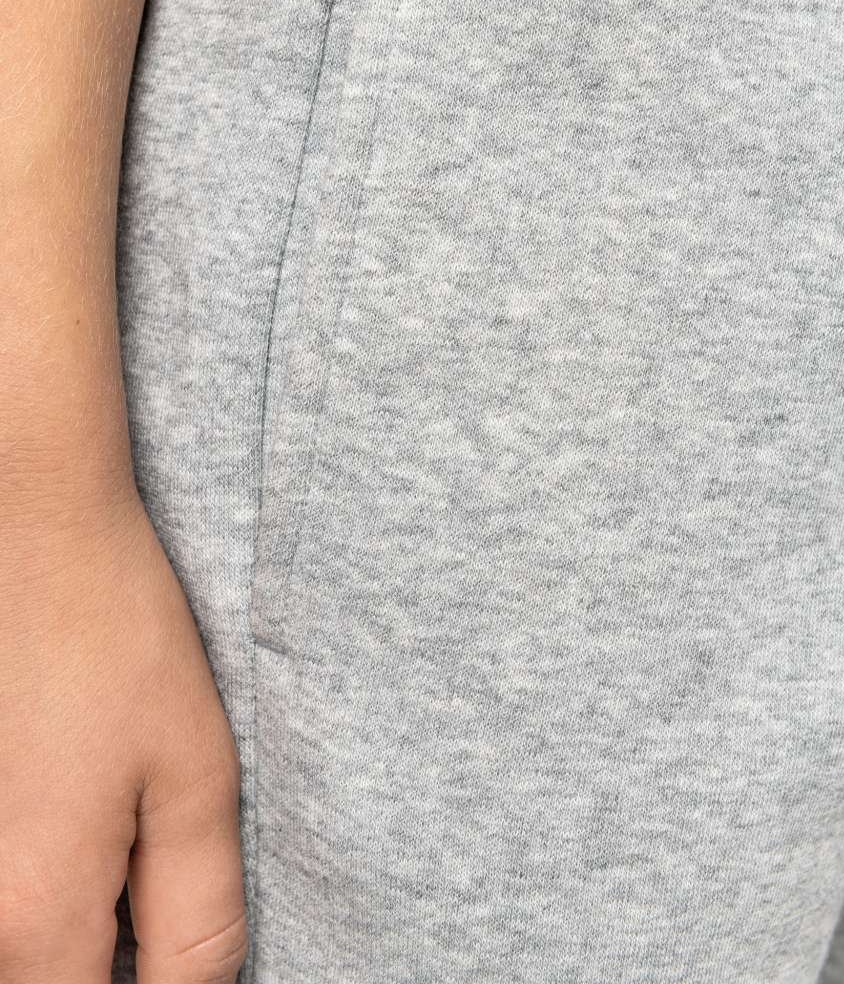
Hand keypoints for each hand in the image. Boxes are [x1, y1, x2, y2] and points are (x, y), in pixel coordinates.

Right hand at [0, 489, 247, 982]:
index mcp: (36, 917)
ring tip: (101, 821)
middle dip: (102, 954)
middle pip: (42, 983)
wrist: (31, 532)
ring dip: (64, 926)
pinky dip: (32, 886)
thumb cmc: (116, 640)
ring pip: (17, 944)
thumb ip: (198, 921)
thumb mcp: (196, 777)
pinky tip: (62, 803)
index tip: (162, 943)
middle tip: (141, 876)